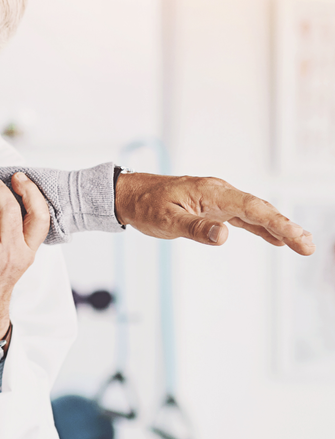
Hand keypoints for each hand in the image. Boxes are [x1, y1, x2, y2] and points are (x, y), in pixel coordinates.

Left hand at [114, 172, 313, 254]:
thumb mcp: (166, 220)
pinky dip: (261, 227)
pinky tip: (276, 238)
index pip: (252, 209)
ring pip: (255, 213)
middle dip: (286, 227)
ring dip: (278, 228)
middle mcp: (220, 193)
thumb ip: (195, 229)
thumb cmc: (145, 204)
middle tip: (308, 246)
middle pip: (260, 210)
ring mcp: (218, 200)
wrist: (129, 194)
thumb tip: (223, 236)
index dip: (278, 224)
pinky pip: (243, 218)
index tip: (297, 238)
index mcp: (212, 192)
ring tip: (302, 244)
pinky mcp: (213, 208)